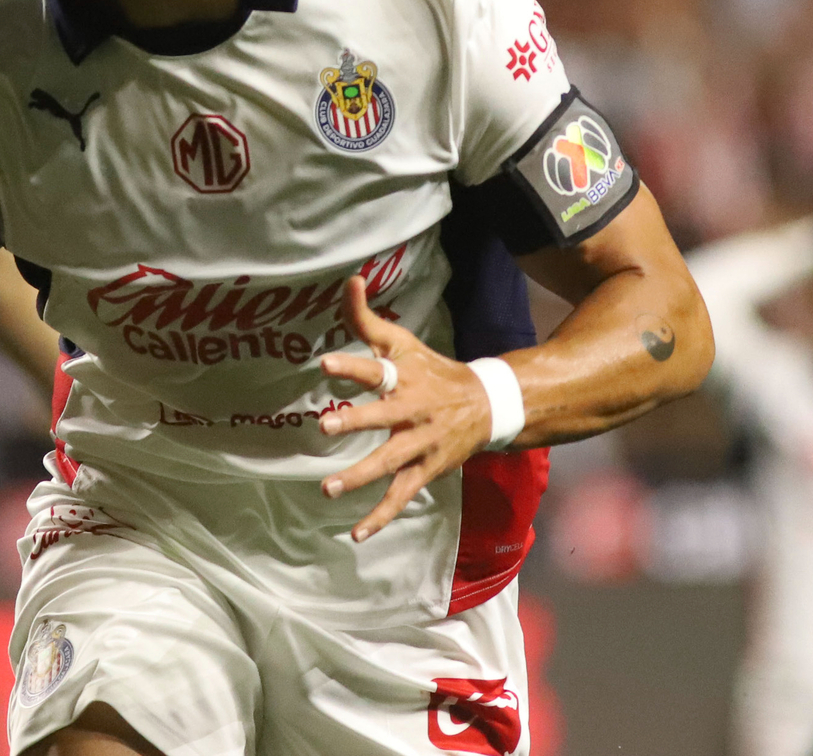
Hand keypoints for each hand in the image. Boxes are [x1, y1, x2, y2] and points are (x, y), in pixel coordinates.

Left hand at [316, 277, 495, 542]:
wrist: (488, 405)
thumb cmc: (430, 370)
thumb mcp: (402, 342)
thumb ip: (366, 317)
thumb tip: (350, 279)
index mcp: (405, 376)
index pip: (377, 367)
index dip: (352, 366)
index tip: (324, 364)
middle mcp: (414, 410)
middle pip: (384, 416)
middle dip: (357, 420)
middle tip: (325, 425)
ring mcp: (421, 444)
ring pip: (390, 463)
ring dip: (359, 476)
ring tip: (327, 489)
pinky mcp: (426, 470)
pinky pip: (400, 496)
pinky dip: (379, 517)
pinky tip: (355, 533)